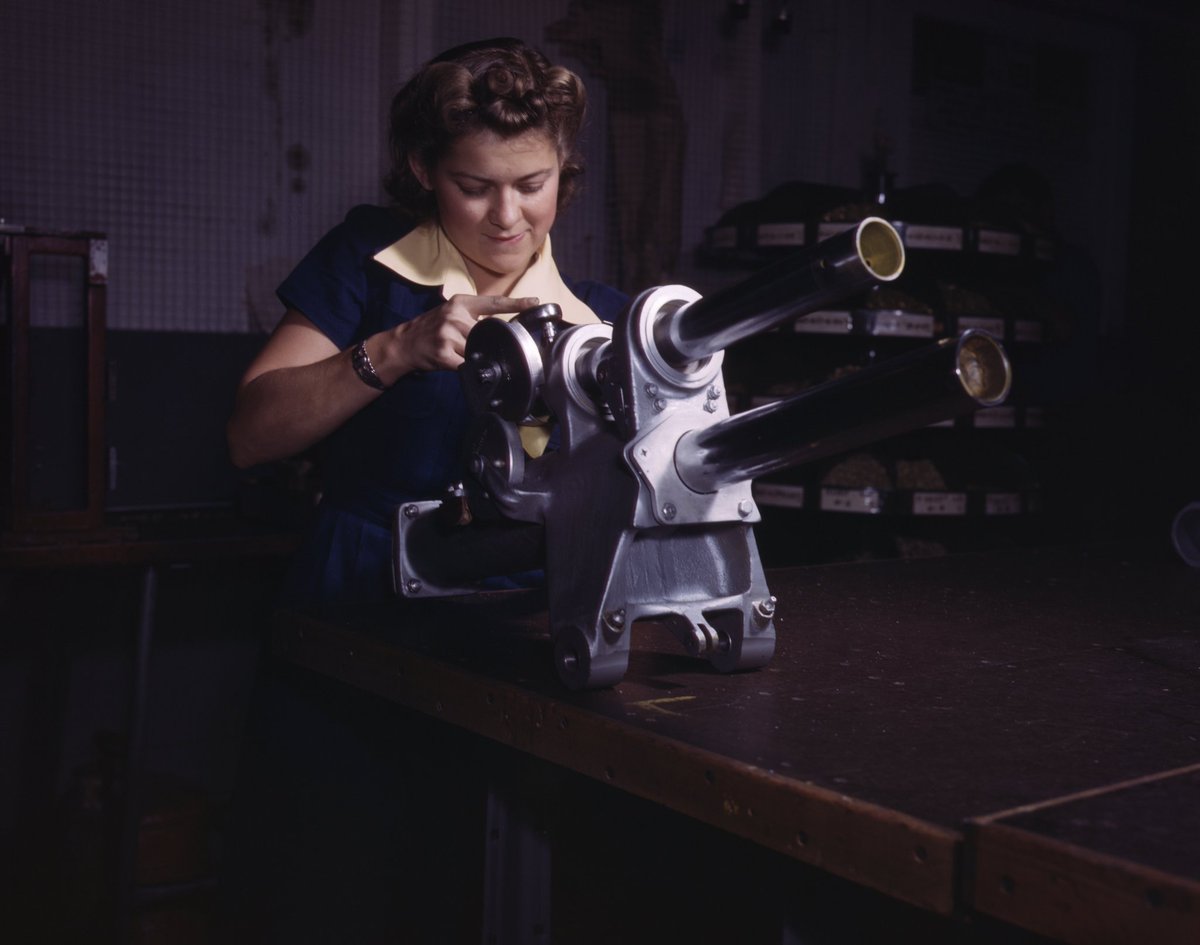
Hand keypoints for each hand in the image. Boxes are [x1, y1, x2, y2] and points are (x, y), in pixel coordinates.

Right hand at [387, 294, 539, 373]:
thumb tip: (503, 329)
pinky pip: (466, 364)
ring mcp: (448, 335)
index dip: (516, 303)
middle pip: (487, 334)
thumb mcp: (452, 314)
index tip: (535, 302)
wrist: (405, 343)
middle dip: (487, 343)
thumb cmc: (433, 329)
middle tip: (479, 347)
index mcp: (461, 303)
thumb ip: (475, 318)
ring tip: (459, 353)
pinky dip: (467, 367)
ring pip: (477, 350)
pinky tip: (457, 363)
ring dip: (474, 356)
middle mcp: (455, 316)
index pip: (494, 302)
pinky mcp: (443, 353)